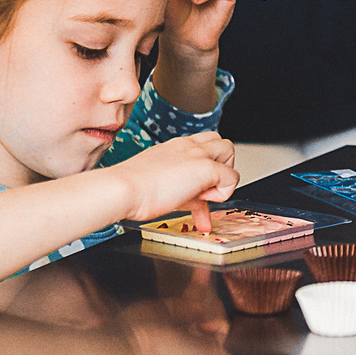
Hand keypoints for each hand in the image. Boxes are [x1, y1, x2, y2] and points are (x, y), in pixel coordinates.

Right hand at [104, 132, 238, 227]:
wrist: (123, 189)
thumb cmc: (133, 190)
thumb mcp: (161, 188)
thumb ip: (182, 197)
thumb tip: (194, 212)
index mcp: (174, 147)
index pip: (201, 146)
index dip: (204, 168)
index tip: (194, 191)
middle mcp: (187, 146)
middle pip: (220, 141)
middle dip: (220, 165)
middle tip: (205, 187)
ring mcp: (197, 154)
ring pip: (229, 149)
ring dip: (224, 173)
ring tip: (206, 192)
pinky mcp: (206, 168)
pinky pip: (232, 177)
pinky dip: (223, 193)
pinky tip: (203, 202)